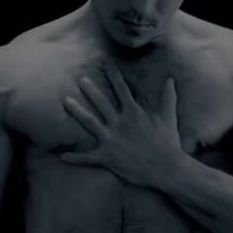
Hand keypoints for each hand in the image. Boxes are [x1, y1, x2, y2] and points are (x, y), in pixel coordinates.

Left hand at [60, 62, 184, 187]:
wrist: (166, 168)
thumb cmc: (168, 143)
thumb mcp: (168, 117)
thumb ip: (167, 97)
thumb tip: (171, 79)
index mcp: (133, 113)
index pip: (121, 89)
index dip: (113, 75)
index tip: (105, 64)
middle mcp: (119, 123)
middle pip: (101, 102)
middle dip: (90, 90)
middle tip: (81, 80)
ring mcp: (111, 140)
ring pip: (90, 123)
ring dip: (77, 112)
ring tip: (66, 101)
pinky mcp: (107, 157)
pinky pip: (87, 157)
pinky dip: (74, 157)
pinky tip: (61, 156)